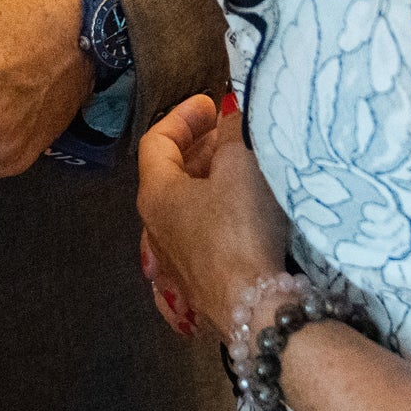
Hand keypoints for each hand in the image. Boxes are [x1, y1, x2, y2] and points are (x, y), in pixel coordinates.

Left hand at [135, 93, 292, 334]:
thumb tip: (231, 118)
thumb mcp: (240, 166)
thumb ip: (233, 132)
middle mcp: (156, 227)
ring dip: (212, 178)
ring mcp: (175, 259)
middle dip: (201, 146)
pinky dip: (219, 210)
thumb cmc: (240, 230)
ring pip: (188, 205)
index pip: (157, 142)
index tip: (210, 102)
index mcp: (156, 194)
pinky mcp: (199, 282)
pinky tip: (245, 210)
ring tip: (243, 164)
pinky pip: (203, 233)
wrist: (255, 308)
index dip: (183, 116)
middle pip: (172, 173)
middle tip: (230, 130)